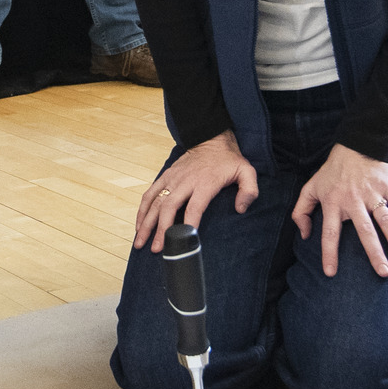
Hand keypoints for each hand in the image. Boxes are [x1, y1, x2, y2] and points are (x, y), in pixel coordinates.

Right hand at [133, 131, 259, 249]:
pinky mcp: (165, 176)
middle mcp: (185, 181)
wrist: (211, 139)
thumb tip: (241, 209)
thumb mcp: (246, 172)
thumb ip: (249, 190)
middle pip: (169, 207)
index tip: (183, 239)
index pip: (194, 206)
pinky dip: (142, 210)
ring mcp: (172, 179)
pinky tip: (139, 225)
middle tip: (157, 248)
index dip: (189, 223)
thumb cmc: (229, 161)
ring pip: (155, 202)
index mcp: (205, 183)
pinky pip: (149, 194)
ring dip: (146, 223)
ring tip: (140, 242)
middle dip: (161, 229)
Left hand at [292, 145, 387, 276]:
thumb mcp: (310, 188)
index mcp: (333, 203)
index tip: (331, 272)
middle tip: (384, 273)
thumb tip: (304, 235)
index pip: (330, 232)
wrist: (355, 145)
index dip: (329, 253)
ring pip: (387, 222)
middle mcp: (354, 201)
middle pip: (366, 231)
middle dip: (375, 253)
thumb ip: (301, 211)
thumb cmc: (332, 172)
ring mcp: (374, 195)